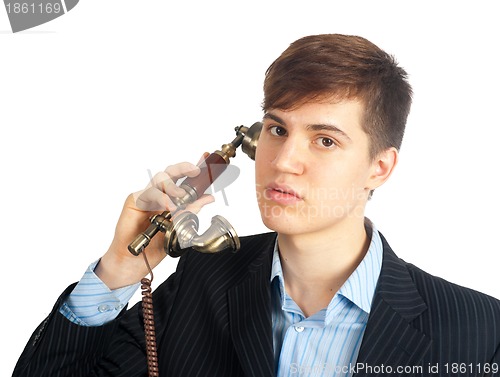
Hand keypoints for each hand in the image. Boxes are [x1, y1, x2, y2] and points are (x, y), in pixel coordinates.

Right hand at [95, 154, 213, 288]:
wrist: (135, 260)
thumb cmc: (155, 244)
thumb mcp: (180, 227)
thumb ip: (192, 211)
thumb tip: (208, 198)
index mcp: (171, 198)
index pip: (183, 178)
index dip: (193, 167)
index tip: (205, 157)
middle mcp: (159, 194)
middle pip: (170, 172)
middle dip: (183, 168)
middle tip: (195, 171)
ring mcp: (147, 196)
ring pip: (160, 178)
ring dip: (173, 185)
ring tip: (181, 196)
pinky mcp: (135, 200)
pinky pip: (149, 193)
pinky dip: (161, 198)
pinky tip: (169, 206)